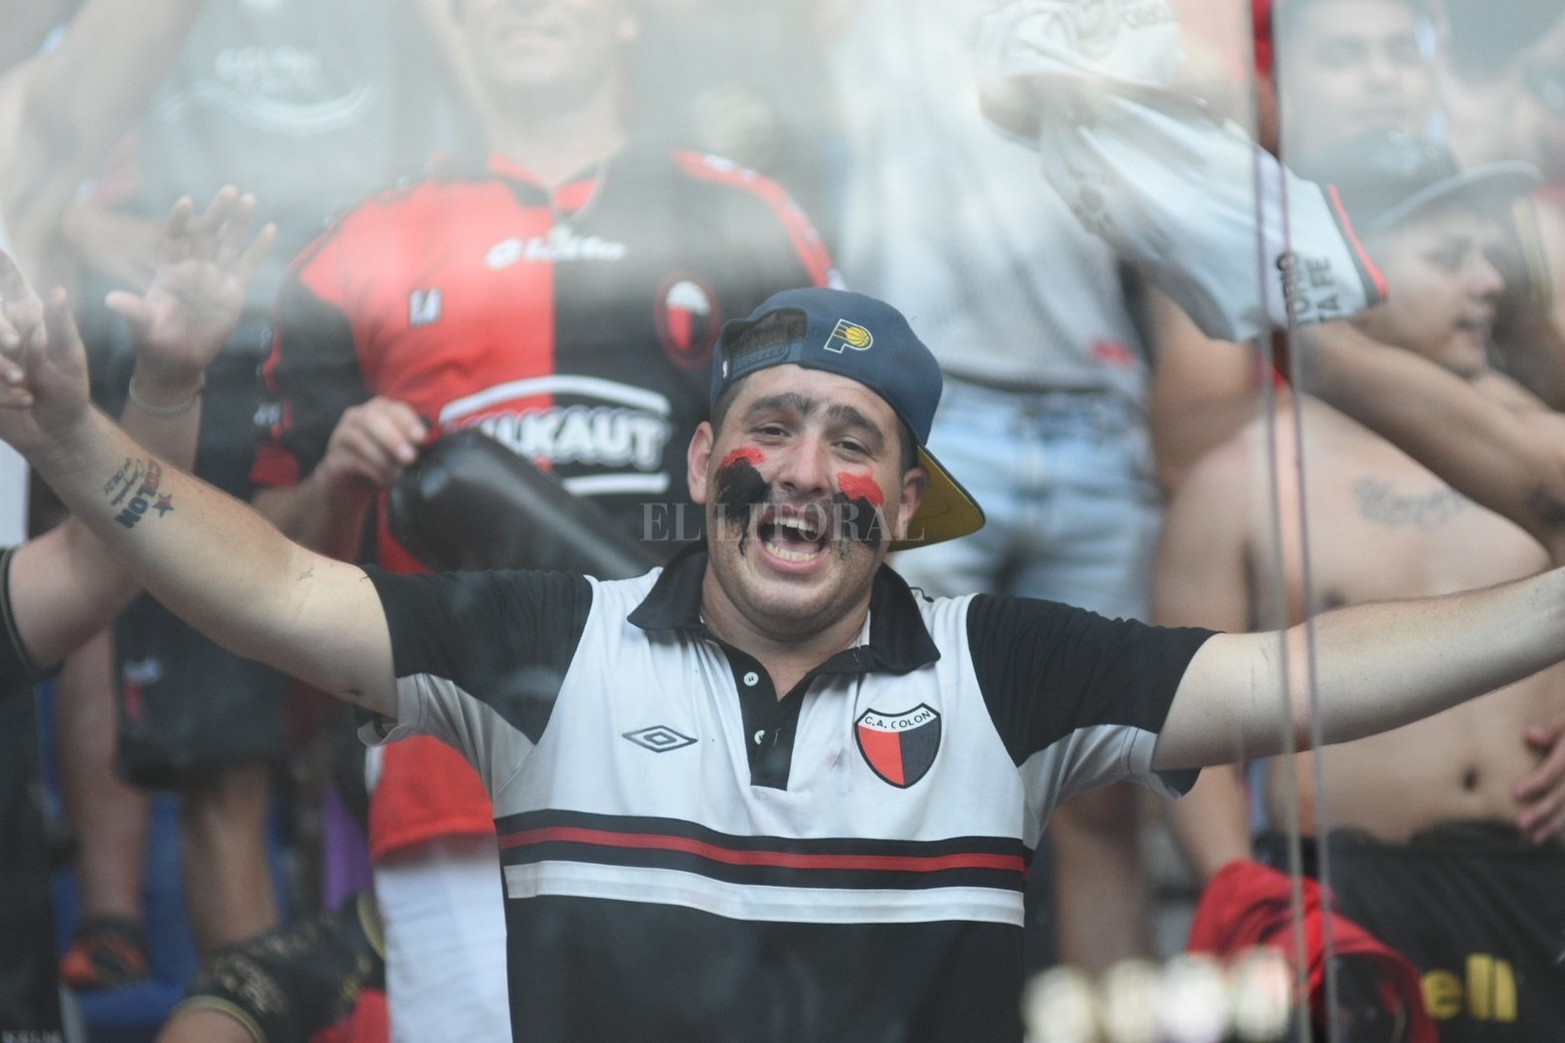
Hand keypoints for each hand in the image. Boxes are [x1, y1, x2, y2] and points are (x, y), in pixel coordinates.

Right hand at [0, 252, 91, 452]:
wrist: (55, 429)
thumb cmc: (69, 387)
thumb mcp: (70, 357)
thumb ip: (61, 325)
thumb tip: (58, 292)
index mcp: (22, 312)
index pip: (7, 279)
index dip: (1, 264)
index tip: (0, 250)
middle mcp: (0, 326)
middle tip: (16, 350)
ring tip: (24, 386)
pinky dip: (0, 394)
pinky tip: (21, 401)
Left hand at [106, 186, 275, 384]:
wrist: (179, 361)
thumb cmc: (155, 342)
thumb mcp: (143, 327)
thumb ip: (133, 310)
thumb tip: (111, 300)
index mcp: (168, 271)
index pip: (174, 239)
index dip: (180, 222)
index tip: (187, 203)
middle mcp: (192, 269)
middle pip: (205, 235)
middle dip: (217, 214)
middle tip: (229, 191)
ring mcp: (214, 278)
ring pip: (228, 245)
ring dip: (239, 223)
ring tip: (249, 200)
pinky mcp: (233, 291)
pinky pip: (247, 266)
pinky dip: (259, 249)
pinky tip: (270, 229)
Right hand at [317, 397, 428, 495]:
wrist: (347, 485)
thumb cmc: (380, 462)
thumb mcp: (399, 451)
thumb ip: (413, 444)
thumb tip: (431, 447)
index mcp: (379, 410)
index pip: (395, 409)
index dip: (409, 422)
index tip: (422, 438)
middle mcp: (358, 417)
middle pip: (373, 418)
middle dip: (394, 438)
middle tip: (410, 457)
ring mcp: (341, 435)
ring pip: (360, 439)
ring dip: (383, 458)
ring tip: (400, 474)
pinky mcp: (333, 457)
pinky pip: (352, 460)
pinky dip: (373, 471)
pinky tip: (386, 481)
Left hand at [1514, 716, 1564, 842]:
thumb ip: (1550, 729)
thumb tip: (1530, 734)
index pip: (1554, 771)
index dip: (1537, 783)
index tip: (1516, 794)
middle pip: (1563, 795)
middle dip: (1542, 811)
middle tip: (1519, 824)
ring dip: (1552, 825)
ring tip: (1532, 839)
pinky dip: (1559, 825)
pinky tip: (1543, 836)